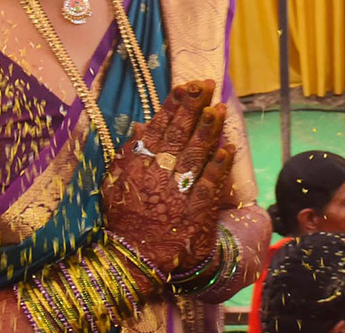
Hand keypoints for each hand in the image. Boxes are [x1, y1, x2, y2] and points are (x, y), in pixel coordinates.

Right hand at [102, 80, 232, 275]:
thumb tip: (140, 125)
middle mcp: (158, 173)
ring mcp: (177, 191)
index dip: (175, 104)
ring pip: (196, 153)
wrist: (132, 258)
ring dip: (209, 130)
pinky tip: (229, 148)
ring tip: (220, 109)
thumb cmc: (123, 218)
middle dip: (195, 107)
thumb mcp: (115, 182)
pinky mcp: (195, 210)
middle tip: (208, 85)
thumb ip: (129, 153)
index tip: (188, 86)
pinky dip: (219, 165)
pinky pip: (210, 183)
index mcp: (138, 163)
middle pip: (180, 133)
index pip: (160, 126)